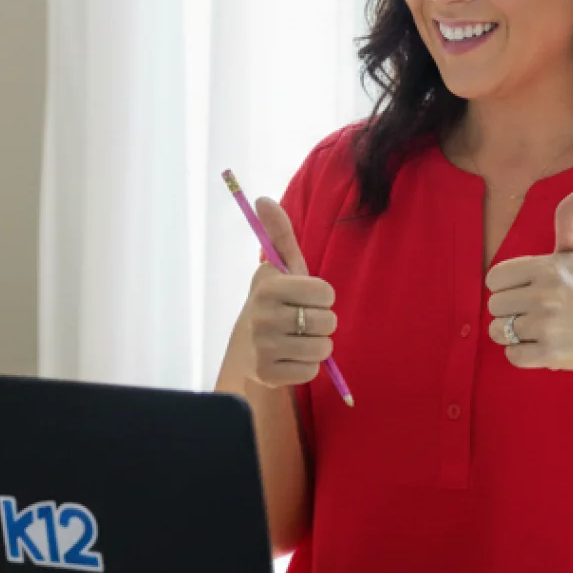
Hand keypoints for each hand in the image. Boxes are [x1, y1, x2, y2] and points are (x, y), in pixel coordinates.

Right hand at [238, 197, 338, 390]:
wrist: (245, 346)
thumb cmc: (274, 301)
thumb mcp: (278, 267)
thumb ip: (278, 232)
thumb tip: (263, 198)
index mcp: (269, 286)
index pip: (326, 293)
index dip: (322, 297)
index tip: (306, 298)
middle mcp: (263, 316)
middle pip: (328, 322)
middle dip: (321, 322)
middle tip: (301, 320)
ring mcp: (263, 347)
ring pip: (323, 349)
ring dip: (317, 345)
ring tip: (298, 339)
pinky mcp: (267, 374)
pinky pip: (311, 371)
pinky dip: (306, 366)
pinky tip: (290, 357)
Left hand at [485, 190, 572, 378]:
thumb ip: (568, 222)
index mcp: (547, 268)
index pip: (493, 278)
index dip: (506, 286)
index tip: (526, 290)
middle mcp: (546, 295)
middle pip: (494, 305)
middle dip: (509, 311)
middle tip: (535, 312)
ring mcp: (547, 326)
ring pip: (498, 331)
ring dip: (512, 334)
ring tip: (536, 329)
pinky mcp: (549, 353)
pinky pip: (512, 355)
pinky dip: (521, 354)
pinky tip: (540, 346)